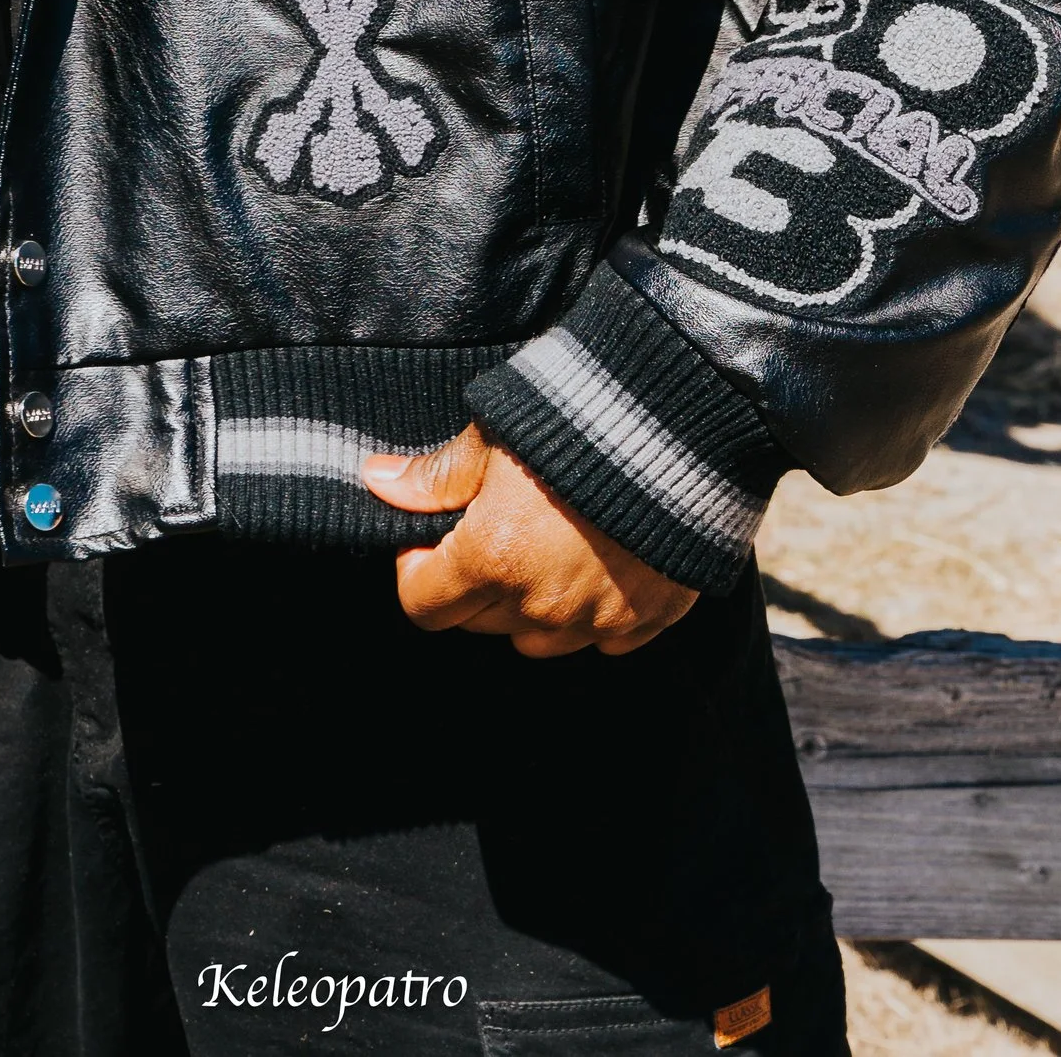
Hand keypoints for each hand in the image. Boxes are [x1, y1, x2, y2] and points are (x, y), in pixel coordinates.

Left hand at [359, 424, 697, 658]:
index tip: (429, 539)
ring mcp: (595, 619)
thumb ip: (437, 475)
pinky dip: (591, 611)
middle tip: (490, 528)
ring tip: (546, 545)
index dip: (415, 570)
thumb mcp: (493, 434)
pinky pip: (600, 639)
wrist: (683, 425)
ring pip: (535, 640)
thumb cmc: (575, 419)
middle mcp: (539, 603)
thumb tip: (377, 482)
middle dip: (470, 583)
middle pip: (477, 622)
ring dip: (528, 605)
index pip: (422, 605)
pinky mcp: (645, 621)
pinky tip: (597, 559)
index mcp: (491, 558)